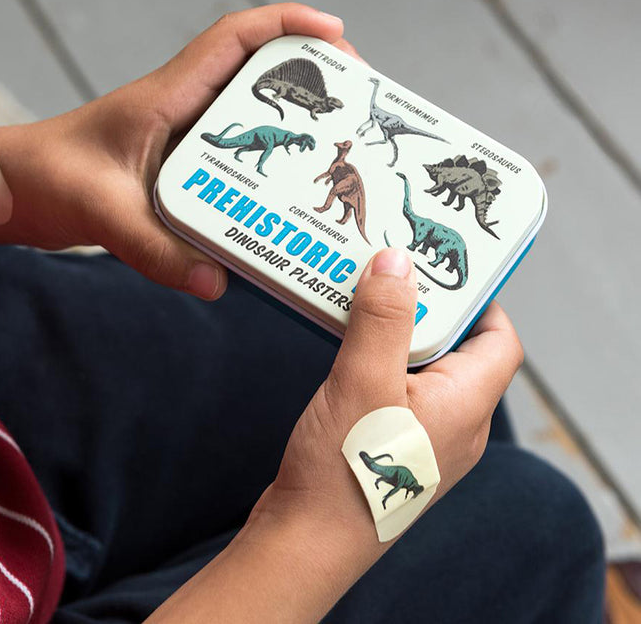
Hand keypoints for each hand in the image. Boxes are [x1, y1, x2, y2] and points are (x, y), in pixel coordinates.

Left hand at [15, 3, 358, 298]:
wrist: (16, 190)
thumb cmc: (50, 182)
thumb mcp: (103, 215)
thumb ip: (156, 250)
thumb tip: (217, 283)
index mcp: (166, 96)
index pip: (234, 38)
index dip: (289, 25)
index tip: (336, 35)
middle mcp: (181, 104)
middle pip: (257, 66)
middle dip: (310, 72)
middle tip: (354, 98)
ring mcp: (182, 131)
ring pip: (249, 105)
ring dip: (293, 113)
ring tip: (336, 140)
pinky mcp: (180, 159)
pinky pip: (233, 145)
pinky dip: (266, 155)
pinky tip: (286, 189)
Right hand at [250, 246, 522, 575]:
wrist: (306, 540)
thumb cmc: (344, 473)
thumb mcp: (364, 382)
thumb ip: (383, 319)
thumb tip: (397, 263)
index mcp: (465, 405)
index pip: (500, 340)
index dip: (479, 299)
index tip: (442, 267)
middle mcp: (453, 421)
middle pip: (456, 347)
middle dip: (424, 306)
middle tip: (390, 271)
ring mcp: (421, 434)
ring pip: (419, 366)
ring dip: (393, 331)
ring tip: (362, 299)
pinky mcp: (390, 441)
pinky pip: (393, 385)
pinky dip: (374, 356)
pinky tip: (344, 344)